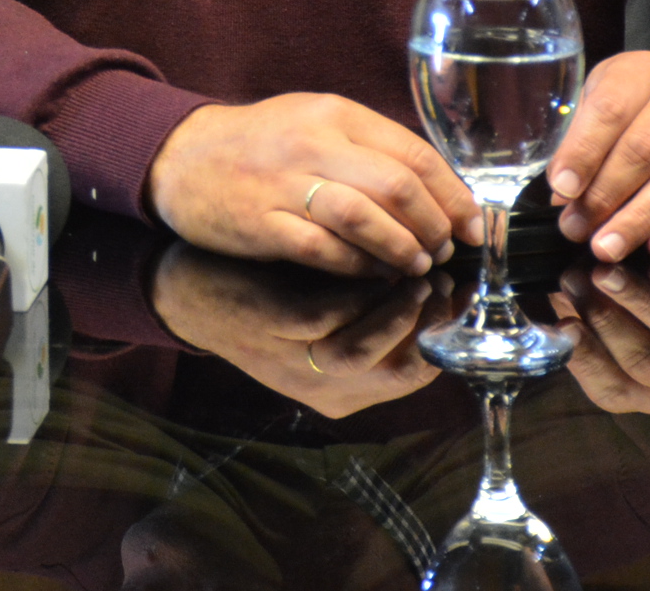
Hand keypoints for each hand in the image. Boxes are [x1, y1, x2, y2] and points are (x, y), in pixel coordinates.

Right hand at [148, 95, 477, 277]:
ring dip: (401, 248)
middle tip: (446, 249)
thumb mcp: (316, 124)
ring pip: (363, 217)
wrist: (181, 157)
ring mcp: (284, 183)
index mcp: (334, 113)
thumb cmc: (261, 146)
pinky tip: (373, 274)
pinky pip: (323, 249)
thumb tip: (438, 191)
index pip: (413, 152)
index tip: (472, 225)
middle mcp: (312, 143)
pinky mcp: (261, 222)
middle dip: (433, 225)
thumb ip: (370, 148)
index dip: (453, 194)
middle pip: (396, 185)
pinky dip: (358, 266)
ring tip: (417, 264)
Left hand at [150, 244, 445, 415]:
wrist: (186, 288)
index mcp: (343, 391)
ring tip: (416, 269)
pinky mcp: (266, 327)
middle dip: (428, 327)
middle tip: (446, 281)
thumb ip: (376, 309)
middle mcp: (320, 388)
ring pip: (358, 351)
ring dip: (395, 311)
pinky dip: (352, 290)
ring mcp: (290, 362)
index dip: (444, 337)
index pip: (414, 376)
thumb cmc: (270, 294)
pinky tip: (371, 259)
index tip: (464, 295)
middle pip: (395, 374)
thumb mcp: (328, 314)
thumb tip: (441, 273)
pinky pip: (322, 316)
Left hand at [547, 52, 649, 261]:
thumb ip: (581, 138)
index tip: (562, 189)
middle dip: (605, 197)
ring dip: (639, 221)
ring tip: (608, 247)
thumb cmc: (638, 99)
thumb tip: (563, 193)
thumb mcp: (603, 96)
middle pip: (643, 151)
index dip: (583, 153)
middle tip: (577, 229)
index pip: (610, 111)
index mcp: (641, 73)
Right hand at [550, 246, 649, 413]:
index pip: (612, 388)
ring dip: (639, 299)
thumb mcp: (591, 300)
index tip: (562, 326)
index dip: (587, 359)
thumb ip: (565, 310)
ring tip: (605, 269)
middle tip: (573, 279)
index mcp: (643, 389)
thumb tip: (530, 309)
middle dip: (605, 319)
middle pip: (646, 360)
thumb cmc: (625, 282)